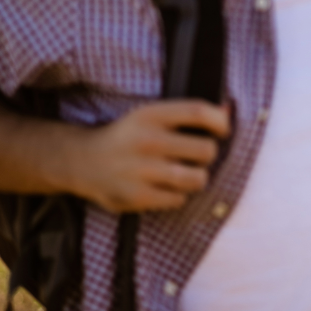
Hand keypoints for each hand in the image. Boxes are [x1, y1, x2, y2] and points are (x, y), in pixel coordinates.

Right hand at [68, 100, 230, 212]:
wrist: (82, 161)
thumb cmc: (128, 136)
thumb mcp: (151, 115)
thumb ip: (189, 114)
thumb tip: (228, 110)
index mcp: (151, 115)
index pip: (199, 112)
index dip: (221, 122)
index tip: (222, 131)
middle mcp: (147, 141)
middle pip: (207, 150)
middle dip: (207, 155)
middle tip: (195, 156)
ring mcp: (141, 171)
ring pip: (198, 179)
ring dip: (196, 177)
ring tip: (183, 173)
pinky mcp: (137, 197)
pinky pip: (179, 200)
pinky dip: (177, 195)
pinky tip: (164, 186)